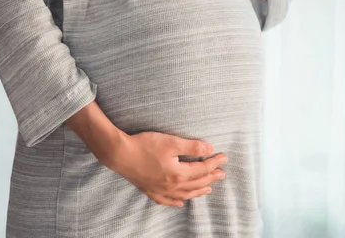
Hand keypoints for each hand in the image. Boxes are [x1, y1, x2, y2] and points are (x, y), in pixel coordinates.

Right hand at [65, 101, 227, 207]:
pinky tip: (181, 202)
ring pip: (185, 194)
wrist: (120, 154)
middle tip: (221, 173)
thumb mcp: (171, 142)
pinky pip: (167, 201)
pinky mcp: (150, 191)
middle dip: (211, 177)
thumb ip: (191, 146)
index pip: (202, 169)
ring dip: (198, 191)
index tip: (224, 157)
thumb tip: (209, 148)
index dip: (214, 163)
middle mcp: (172, 186)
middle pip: (196, 183)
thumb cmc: (145, 145)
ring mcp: (161, 190)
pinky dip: (177, 202)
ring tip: (208, 189)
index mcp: (178, 173)